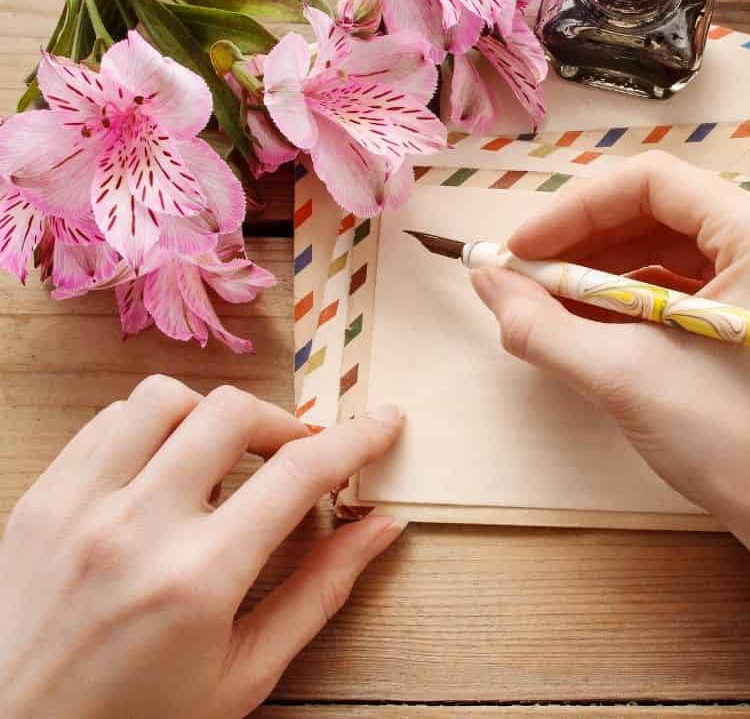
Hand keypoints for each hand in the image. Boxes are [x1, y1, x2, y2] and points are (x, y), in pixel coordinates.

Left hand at [0, 377, 404, 718]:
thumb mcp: (244, 673)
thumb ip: (320, 592)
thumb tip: (381, 528)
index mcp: (198, 579)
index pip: (300, 473)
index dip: (358, 438)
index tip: (384, 422)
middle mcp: (136, 528)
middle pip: (233, 413)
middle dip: (285, 425)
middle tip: (298, 458)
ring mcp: (79, 506)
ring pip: (165, 399)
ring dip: (212, 417)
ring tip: (226, 460)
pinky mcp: (41, 499)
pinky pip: (107, 422)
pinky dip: (152, 428)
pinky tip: (166, 468)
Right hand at [471, 153, 749, 718]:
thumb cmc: (736, 445)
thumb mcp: (624, 378)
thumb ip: (542, 324)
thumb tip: (485, 278)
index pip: (651, 182)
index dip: (573, 210)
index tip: (521, 251)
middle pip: (664, 210)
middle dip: (586, 242)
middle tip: (526, 278)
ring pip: (677, 248)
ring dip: (609, 272)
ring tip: (550, 305)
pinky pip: (697, 283)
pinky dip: (642, 300)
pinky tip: (595, 325)